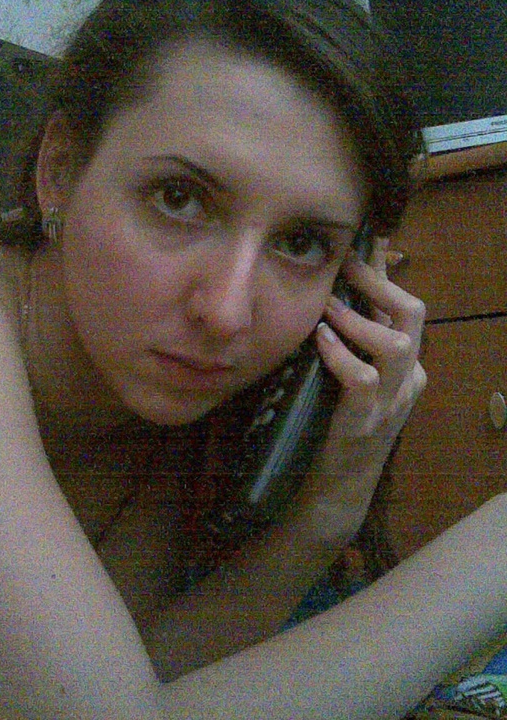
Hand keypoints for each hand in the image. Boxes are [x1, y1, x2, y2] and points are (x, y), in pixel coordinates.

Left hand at [299, 237, 426, 546]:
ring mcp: (392, 403)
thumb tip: (335, 293)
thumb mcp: (351, 376)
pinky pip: (364, 379)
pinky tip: (319, 339)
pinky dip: (341, 354)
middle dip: (381, 285)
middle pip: (415, 316)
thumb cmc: (337, 423)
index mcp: (407, 367)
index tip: (361, 245)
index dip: (385, 273)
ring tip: (327, 306)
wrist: (336, 488)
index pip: (407, 308)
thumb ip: (351, 340)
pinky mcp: (366, 422)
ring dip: (360, 319)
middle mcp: (408, 380)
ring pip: (398, 345)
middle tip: (346, 267)